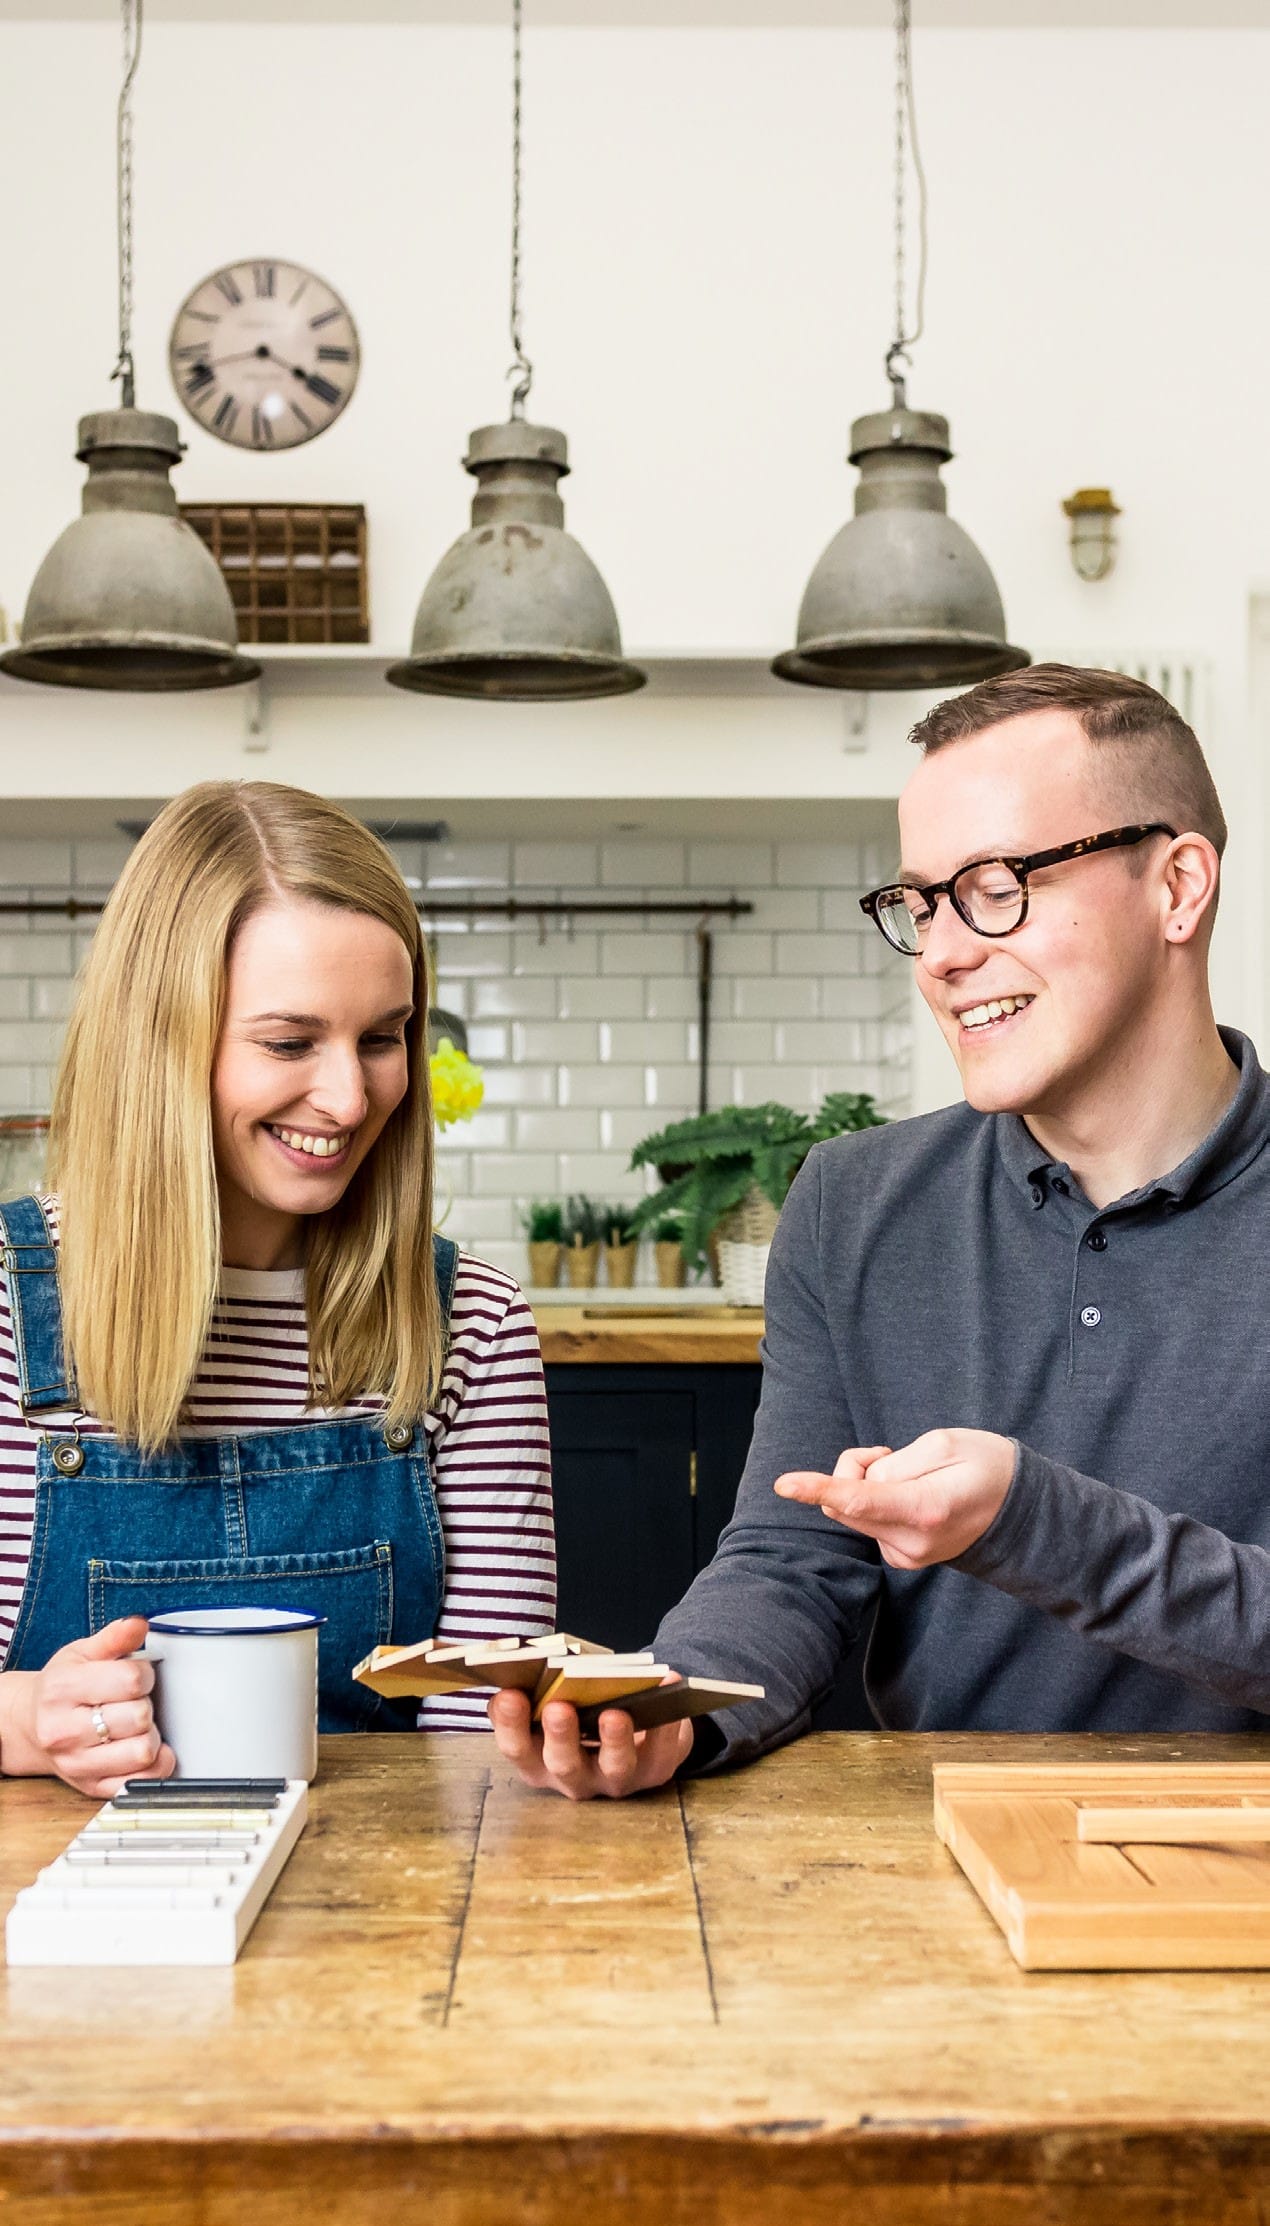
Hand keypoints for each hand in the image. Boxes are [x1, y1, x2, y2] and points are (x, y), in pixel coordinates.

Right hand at [3, 1616, 174, 1797]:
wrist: (30, 1726)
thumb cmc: (60, 1688)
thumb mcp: (80, 1653)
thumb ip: (114, 1637)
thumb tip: (139, 1624)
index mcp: (62, 1689)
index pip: (131, 1679)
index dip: (145, 1673)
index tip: (138, 1675)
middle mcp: (64, 1731)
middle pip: (140, 1716)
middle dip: (147, 1703)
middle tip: (134, 1701)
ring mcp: (77, 1763)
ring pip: (143, 1751)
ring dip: (151, 1735)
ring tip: (137, 1725)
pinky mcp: (90, 1787)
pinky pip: (140, 1781)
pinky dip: (154, 1766)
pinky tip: (144, 1749)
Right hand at [488, 1681, 693, 1800]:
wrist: (638, 1726)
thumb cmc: (588, 1704)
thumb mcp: (561, 1695)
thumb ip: (546, 1684)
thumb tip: (535, 1656)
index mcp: (540, 1756)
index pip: (517, 1748)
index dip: (509, 1724)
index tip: (509, 1695)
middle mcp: (573, 1776)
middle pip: (562, 1765)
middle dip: (560, 1736)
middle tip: (558, 1708)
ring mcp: (614, 1779)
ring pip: (613, 1768)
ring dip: (613, 1741)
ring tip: (614, 1714)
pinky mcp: (654, 1771)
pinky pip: (662, 1752)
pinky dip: (665, 1724)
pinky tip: (666, 1687)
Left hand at [774, 1429, 1016, 1568]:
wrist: (1019, 1512)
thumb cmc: (987, 1466)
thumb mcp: (944, 1443)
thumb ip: (894, 1465)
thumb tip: (862, 1486)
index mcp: (926, 1508)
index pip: (859, 1500)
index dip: (818, 1489)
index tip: (784, 1484)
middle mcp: (912, 1541)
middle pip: (845, 1501)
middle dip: (853, 1469)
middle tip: (890, 1452)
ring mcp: (906, 1556)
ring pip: (852, 1511)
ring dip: (866, 1484)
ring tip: (911, 1474)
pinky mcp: (902, 1558)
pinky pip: (866, 1521)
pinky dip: (875, 1501)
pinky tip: (910, 1495)